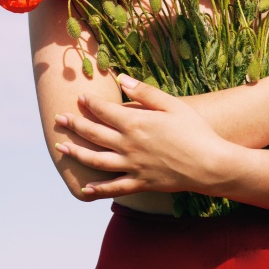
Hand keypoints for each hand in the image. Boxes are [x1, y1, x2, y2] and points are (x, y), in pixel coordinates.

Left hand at [54, 75, 230, 198]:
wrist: (210, 164)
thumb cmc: (195, 131)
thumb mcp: (173, 105)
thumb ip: (145, 92)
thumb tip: (122, 79)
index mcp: (136, 123)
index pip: (104, 111)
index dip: (90, 104)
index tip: (80, 98)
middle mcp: (129, 145)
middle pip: (94, 134)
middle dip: (74, 125)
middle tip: (59, 118)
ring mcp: (132, 166)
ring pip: (96, 160)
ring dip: (76, 153)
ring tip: (62, 148)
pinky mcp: (140, 183)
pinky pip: (114, 187)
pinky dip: (97, 189)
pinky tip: (85, 189)